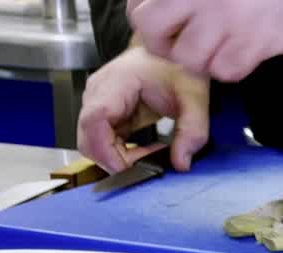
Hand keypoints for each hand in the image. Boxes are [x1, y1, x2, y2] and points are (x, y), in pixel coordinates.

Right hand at [76, 47, 209, 173]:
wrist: (171, 54)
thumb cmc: (176, 66)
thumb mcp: (194, 98)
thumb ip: (192, 130)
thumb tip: (181, 162)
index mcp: (115, 82)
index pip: (93, 122)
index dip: (106, 151)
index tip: (131, 168)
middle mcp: (98, 92)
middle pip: (88, 139)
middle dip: (115, 160)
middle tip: (147, 164)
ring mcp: (98, 102)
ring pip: (93, 145)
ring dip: (118, 159)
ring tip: (149, 155)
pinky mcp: (105, 113)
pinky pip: (103, 142)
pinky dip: (121, 153)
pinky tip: (143, 151)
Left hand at [127, 0, 282, 81]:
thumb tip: (175, 11)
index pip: (142, 2)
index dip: (149, 17)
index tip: (167, 22)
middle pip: (152, 29)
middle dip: (165, 44)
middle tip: (186, 44)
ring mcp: (230, 16)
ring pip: (188, 58)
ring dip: (203, 61)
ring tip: (223, 50)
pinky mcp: (257, 40)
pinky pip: (226, 71)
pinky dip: (234, 69)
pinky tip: (247, 53)